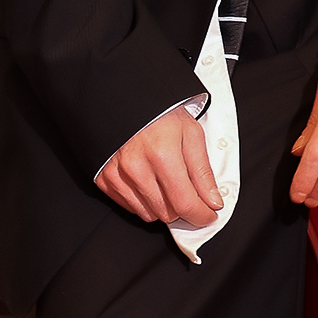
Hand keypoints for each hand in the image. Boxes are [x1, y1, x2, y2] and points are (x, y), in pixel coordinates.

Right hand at [95, 106, 222, 225]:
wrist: (129, 103)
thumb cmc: (163, 115)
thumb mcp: (192, 135)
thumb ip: (203, 172)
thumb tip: (213, 202)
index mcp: (162, 155)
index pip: (185, 202)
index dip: (201, 215)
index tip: (209, 215)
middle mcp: (136, 169)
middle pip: (167, 213)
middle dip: (184, 208)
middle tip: (190, 192)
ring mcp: (117, 176)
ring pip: (149, 214)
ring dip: (164, 206)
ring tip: (169, 183)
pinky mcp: (105, 181)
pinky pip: (131, 207)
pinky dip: (145, 202)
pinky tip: (151, 183)